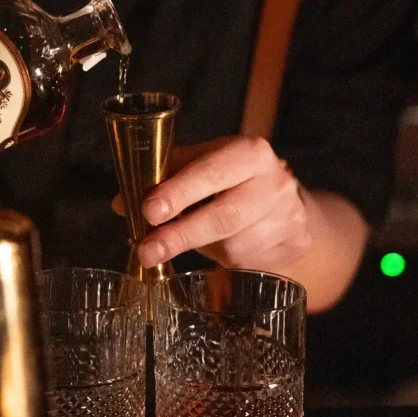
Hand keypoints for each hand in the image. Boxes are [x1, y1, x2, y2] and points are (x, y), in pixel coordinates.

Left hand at [116, 136, 310, 272]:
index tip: (149, 210)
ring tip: (194, 239)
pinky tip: (223, 248)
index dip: (178, 192)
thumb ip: (164, 178)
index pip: (210, 172)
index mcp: (250, 152)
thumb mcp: (203, 164)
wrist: (284, 199)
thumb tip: (123, 204)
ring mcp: (289, 216)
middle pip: (223, 216)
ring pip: (233, 247)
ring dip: (203, 250)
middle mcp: (275, 182)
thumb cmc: (232, 179)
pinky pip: (248, 264)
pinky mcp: (295, 244)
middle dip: (180, 235)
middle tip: (147, 251)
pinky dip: (225, 261)